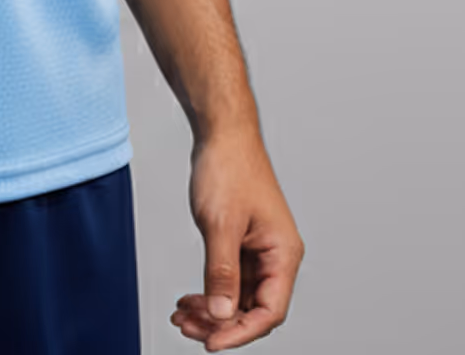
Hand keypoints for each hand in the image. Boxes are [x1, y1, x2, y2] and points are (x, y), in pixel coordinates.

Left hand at [171, 126, 303, 349]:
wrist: (222, 132)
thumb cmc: (229, 167)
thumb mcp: (220, 224)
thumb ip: (222, 272)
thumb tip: (222, 315)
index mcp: (283, 254)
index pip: (269, 311)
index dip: (241, 332)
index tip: (211, 343)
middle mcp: (276, 257)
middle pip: (253, 309)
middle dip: (220, 323)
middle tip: (186, 328)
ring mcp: (259, 250)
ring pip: (239, 297)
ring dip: (212, 310)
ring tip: (181, 316)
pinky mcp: (242, 243)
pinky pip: (229, 280)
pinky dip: (210, 291)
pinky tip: (188, 299)